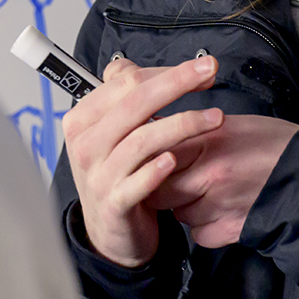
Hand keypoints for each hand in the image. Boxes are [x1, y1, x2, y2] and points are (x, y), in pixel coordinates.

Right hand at [62, 54, 223, 268]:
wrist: (111, 232)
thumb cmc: (118, 174)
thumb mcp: (112, 133)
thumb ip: (124, 99)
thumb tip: (140, 67)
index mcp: (82, 119)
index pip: (124, 81)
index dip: (165, 71)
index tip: (200, 68)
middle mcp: (85, 144)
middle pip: (134, 103)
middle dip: (177, 82)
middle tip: (211, 71)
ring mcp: (97, 175)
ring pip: (141, 140)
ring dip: (183, 124)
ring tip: (216, 118)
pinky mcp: (113, 203)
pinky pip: (138, 182)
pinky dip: (157, 169)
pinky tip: (176, 159)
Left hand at [147, 115, 298, 248]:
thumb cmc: (275, 143)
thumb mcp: (231, 124)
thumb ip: (192, 132)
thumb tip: (157, 132)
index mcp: (208, 141)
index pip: (154, 157)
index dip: (152, 162)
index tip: (155, 162)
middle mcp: (210, 175)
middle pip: (159, 191)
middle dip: (164, 188)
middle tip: (182, 180)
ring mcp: (221, 205)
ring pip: (180, 215)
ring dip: (187, 207)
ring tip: (210, 193)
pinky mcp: (233, 229)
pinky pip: (200, 235)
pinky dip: (205, 227)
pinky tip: (222, 211)